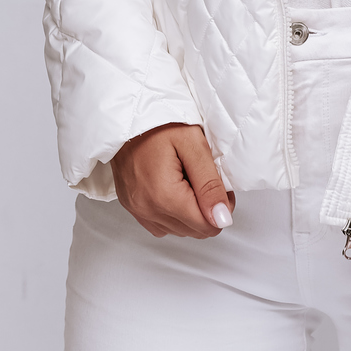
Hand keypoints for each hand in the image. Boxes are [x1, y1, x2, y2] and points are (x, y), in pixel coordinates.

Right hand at [112, 123, 235, 238]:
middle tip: (205, 178)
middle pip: (195, 231)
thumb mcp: (193, 145)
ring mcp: (138, 211)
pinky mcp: (133, 209)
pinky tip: (174, 189)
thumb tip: (222, 218)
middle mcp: (148, 210)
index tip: (220, 184)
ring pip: (179, 230)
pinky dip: (173, 214)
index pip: (207, 225)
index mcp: (165, 196)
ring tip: (188, 180)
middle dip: (207, 208)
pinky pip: (162, 226)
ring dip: (190, 211)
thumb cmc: (160, 125)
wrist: (127, 119)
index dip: (222, 206)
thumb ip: (210, 183)